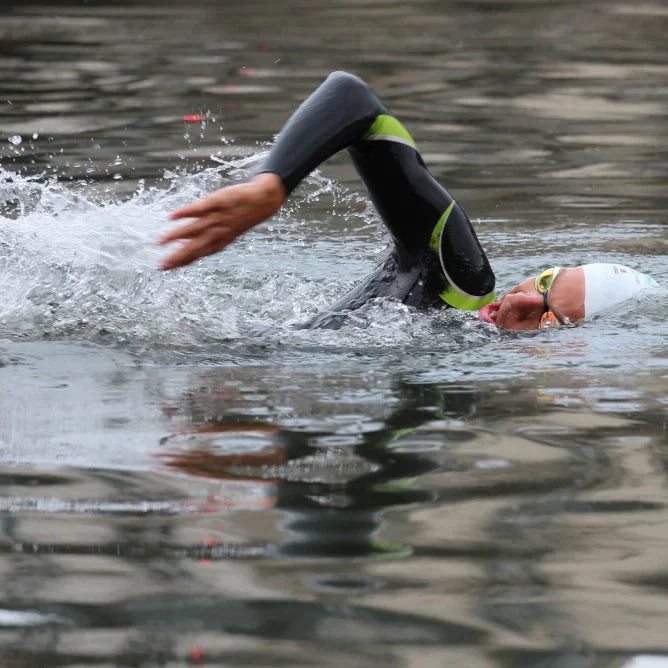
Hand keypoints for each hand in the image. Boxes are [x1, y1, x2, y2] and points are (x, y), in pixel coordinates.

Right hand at [159, 172, 285, 269]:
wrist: (261, 202)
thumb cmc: (240, 218)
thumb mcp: (228, 234)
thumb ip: (210, 241)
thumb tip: (190, 246)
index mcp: (219, 242)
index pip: (198, 254)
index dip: (182, 261)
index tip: (167, 268)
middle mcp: (216, 233)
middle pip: (194, 247)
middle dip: (177, 256)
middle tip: (162, 264)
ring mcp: (216, 218)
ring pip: (193, 229)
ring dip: (176, 235)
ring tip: (160, 241)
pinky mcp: (215, 203)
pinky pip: (198, 209)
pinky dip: (184, 213)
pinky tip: (171, 217)